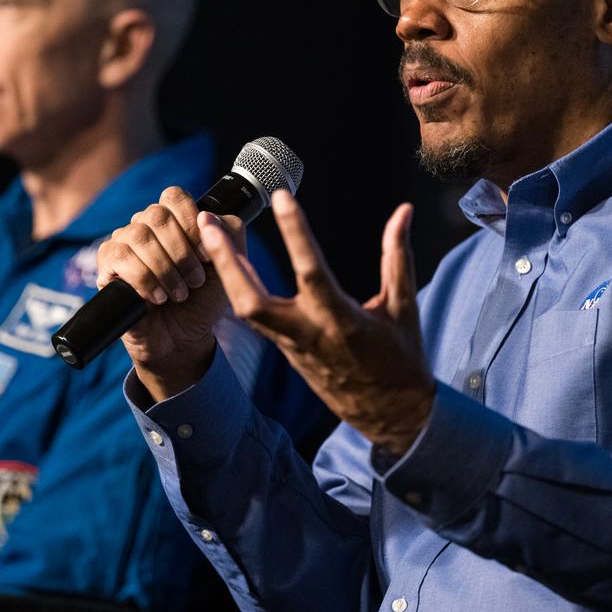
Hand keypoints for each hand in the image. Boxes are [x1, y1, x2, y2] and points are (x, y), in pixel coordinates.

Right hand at [96, 186, 247, 397]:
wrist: (183, 338)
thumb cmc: (203, 300)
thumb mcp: (229, 266)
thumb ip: (230, 234)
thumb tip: (205, 214)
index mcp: (173, 219)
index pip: (173, 196)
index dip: (191, 222)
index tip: (206, 255)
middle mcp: (145, 226)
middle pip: (156, 215)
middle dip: (182, 251)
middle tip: (196, 281)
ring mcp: (124, 244)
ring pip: (138, 235)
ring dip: (165, 268)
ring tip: (179, 293)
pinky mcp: (107, 267)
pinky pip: (120, 257)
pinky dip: (144, 279)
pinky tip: (158, 297)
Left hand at [201, 189, 434, 454]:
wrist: (389, 414)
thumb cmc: (401, 359)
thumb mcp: (404, 307)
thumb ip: (398, 257)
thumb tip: (404, 210)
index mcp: (342, 322)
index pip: (311, 272)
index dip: (295, 233)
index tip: (282, 197)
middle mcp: (308, 334)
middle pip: (251, 300)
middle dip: (226, 260)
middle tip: (208, 220)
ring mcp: (291, 345)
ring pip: (244, 309)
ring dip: (223, 269)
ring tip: (208, 230)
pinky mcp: (284, 350)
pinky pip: (252, 316)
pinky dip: (236, 285)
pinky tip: (225, 259)